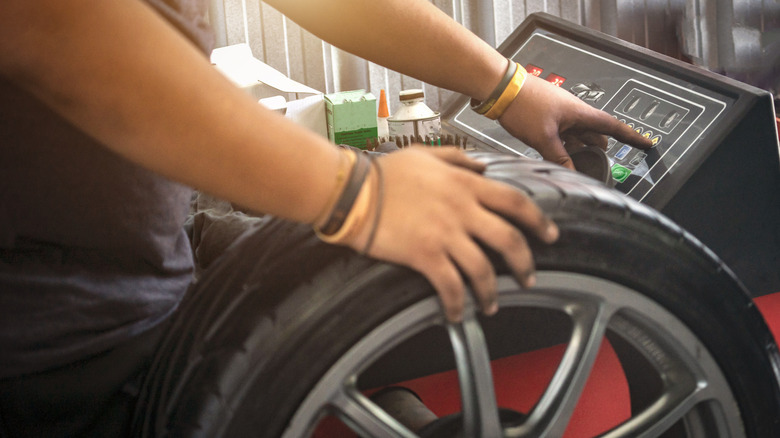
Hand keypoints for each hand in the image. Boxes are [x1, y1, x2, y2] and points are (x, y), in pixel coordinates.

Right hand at [346, 147, 558, 321]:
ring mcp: (445, 233)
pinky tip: (457, 314)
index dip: (538, 220)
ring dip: (492, 292)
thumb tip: (482, 166)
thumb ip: (458, 158)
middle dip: (525, 263)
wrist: (353, 193)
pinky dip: (457, 304)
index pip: (515, 201)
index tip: (550, 234)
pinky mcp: (425, 255)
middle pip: (509, 239)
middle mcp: (462, 209)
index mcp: (465, 184)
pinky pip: (451, 286)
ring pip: (484, 269)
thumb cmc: (384, 174)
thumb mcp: (425, 155)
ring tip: (492, 305)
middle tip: (529, 277)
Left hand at [499, 74, 653, 169]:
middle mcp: (573, 113)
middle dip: (598, 151)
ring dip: (578, 150)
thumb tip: (572, 174)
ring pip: (577, 136)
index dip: (631, 136)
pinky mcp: (546, 117)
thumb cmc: (523, 105)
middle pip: (594, 134)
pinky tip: (557, 158)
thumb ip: (559, 157)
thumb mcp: (543, 138)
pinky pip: (562, 135)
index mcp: (580, 113)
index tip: (646, 144)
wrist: (500, 88)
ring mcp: (560, 114)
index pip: (613, 126)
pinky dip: (563, 147)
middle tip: (600, 168)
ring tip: (577, 167)